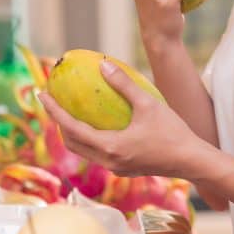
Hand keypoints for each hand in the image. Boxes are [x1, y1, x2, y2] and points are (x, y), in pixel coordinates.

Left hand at [39, 61, 207, 178]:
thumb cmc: (172, 132)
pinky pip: (97, 153)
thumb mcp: (148, 103)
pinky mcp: (123, 169)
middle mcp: (108, 161)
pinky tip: (94, 125)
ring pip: (84, 151)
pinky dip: (88, 139)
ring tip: (68, 113)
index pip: (71, 128)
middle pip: (72, 143)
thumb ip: (123, 84)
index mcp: (110, 147)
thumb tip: (103, 64)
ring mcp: (115, 168)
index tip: (42, 95)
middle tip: (52, 102)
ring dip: (73, 133)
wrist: (191, 161)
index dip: (54, 111)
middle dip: (58, 123)